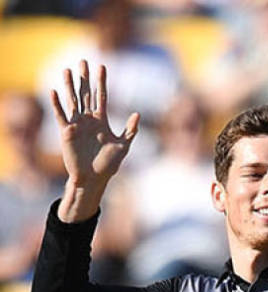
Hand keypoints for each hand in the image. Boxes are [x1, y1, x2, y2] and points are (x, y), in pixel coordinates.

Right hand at [50, 61, 138, 190]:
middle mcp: (88, 119)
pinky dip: (57, 104)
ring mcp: (76, 124)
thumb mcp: (123, 146)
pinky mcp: (66, 132)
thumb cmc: (108, 164)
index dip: (102, 82)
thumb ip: (130, 130)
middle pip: (86, 93)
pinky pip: (61, 115)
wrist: (94, 178)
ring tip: (66, 69)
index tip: (102, 66)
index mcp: (102, 120)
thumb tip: (137, 113)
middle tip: (83, 60)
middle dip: (84, 78)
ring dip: (69, 85)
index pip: (102, 96)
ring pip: (72, 100)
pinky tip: (53, 91)